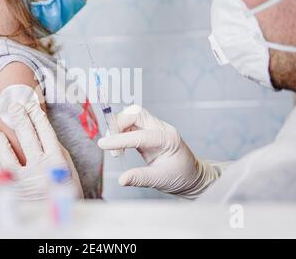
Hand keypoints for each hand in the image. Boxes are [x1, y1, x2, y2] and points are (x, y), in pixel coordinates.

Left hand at [0, 102, 83, 199]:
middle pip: (27, 136)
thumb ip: (57, 151)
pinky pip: (0, 172)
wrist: (61, 219)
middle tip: (13, 106)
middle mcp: (41, 168)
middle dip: (20, 118)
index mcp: (57, 161)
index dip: (37, 116)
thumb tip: (44, 133)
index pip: (45, 132)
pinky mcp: (13, 191)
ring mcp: (25, 180)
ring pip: (7, 155)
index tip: (32, 105)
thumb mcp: (69, 171)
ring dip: (1, 142)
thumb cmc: (66, 193)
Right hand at [97, 105, 219, 198]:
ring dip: (118, 127)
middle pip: (136, 114)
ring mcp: (155, 127)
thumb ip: (140, 178)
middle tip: (109, 145)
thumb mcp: (160, 180)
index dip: (119, 139)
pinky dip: (121, 131)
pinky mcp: (148, 131)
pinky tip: (120, 146)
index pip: (140, 135)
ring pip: (132, 114)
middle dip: (118, 125)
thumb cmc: (181, 177)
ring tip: (115, 148)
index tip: (103, 144)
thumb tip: (122, 180)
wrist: (192, 176)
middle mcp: (162, 129)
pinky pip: (132, 123)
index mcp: (168, 139)